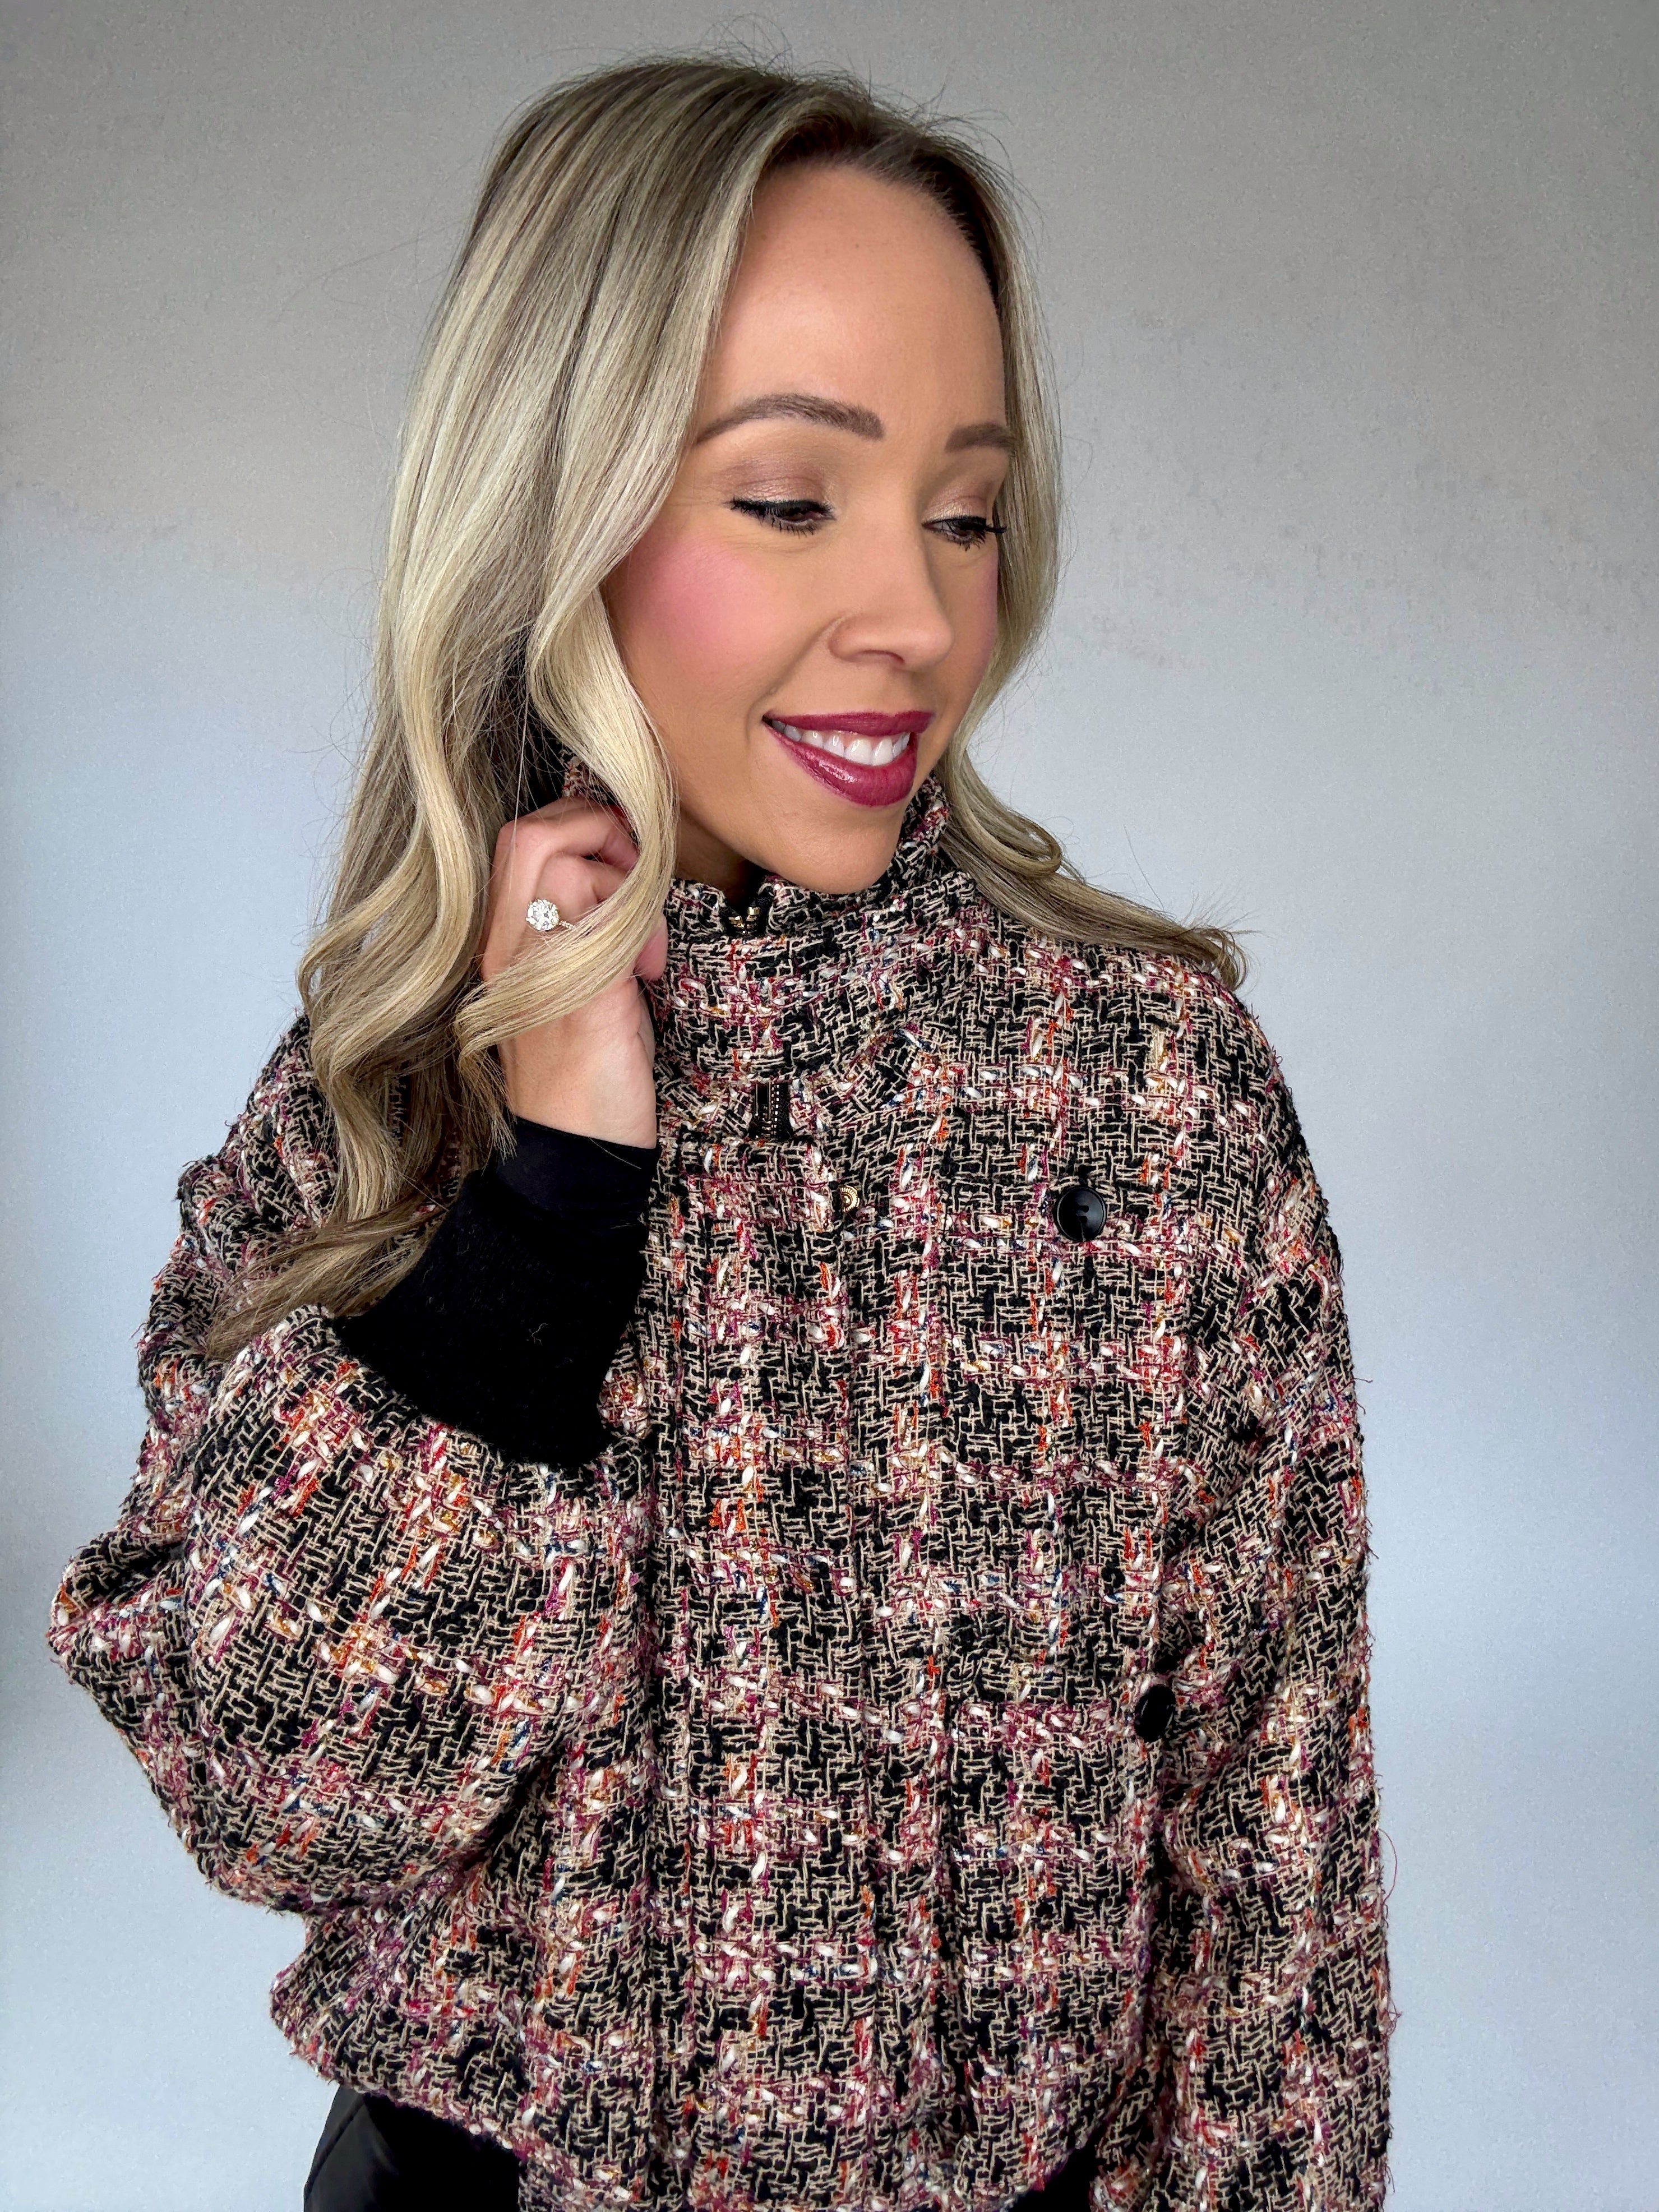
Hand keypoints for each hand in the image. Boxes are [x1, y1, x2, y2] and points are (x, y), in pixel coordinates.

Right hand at [478, 799, 668, 1146]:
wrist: (577, 1148)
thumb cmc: (584, 1067)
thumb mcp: (572, 980)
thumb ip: (578, 919)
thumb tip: (616, 863)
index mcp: (500, 940)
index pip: (518, 836)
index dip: (575, 822)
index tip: (618, 858)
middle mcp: (506, 948)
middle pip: (534, 835)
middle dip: (600, 834)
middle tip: (634, 880)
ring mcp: (537, 970)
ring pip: (574, 870)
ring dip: (629, 893)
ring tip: (645, 953)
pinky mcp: (582, 997)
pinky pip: (611, 922)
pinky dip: (643, 934)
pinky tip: (648, 976)